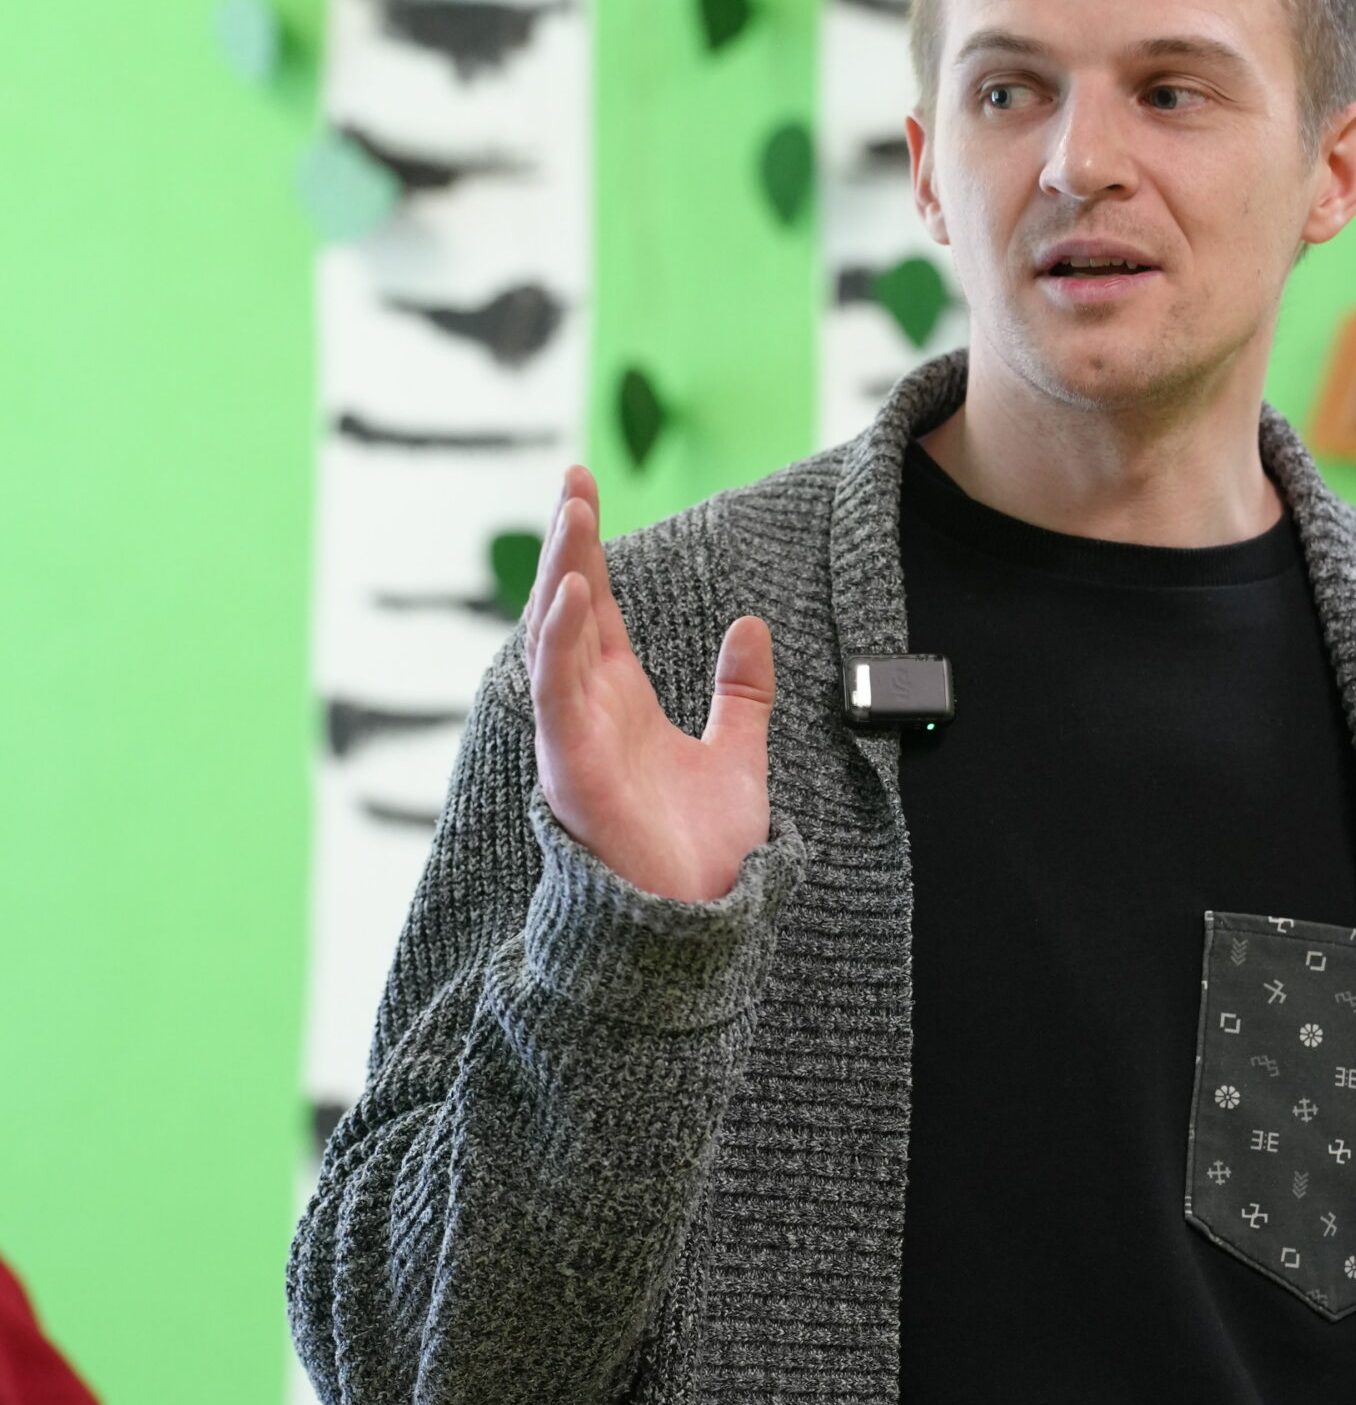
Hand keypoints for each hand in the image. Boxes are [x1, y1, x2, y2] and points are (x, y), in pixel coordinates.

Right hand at [522, 464, 775, 902]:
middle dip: (568, 543)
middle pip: (568, 608)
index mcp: (618, 701)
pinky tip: (577, 594)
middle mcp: (587, 710)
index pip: (598, 609)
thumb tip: (751, 626)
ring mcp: (572, 735)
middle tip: (574, 478)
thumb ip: (740, 694)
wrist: (698, 925)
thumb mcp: (738, 755)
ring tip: (573, 514)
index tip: (586, 490)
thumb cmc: (701, 854)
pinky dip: (562, 641)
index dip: (590, 550)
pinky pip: (556, 692)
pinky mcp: (570, 766)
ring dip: (561, 574)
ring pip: (554, 640)